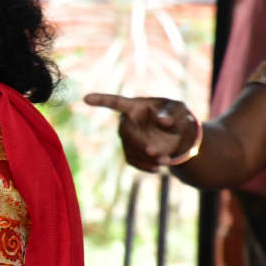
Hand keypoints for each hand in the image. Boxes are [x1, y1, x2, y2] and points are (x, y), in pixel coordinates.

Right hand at [82, 92, 199, 171]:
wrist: (177, 137)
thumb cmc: (176, 117)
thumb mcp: (179, 110)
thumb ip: (173, 113)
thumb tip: (163, 121)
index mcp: (136, 107)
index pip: (116, 102)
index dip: (101, 100)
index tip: (86, 98)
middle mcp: (127, 122)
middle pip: (126, 133)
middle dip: (139, 144)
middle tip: (154, 152)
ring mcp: (127, 139)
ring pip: (130, 149)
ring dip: (147, 157)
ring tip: (166, 160)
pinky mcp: (130, 153)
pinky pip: (133, 161)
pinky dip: (146, 165)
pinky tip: (158, 167)